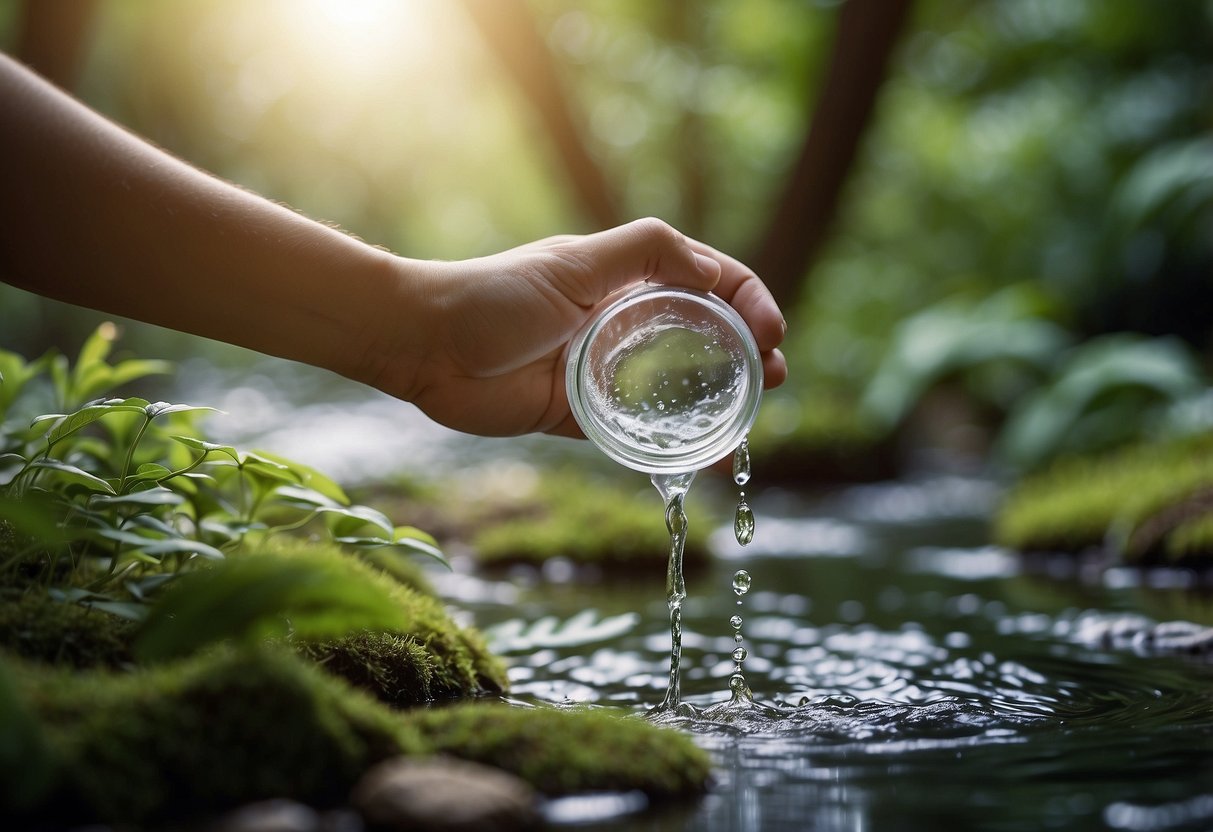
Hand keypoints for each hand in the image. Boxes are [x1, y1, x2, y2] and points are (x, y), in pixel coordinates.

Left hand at [366, 218, 787, 436]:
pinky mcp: (584, 412)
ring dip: (722, 398)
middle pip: (707, 332)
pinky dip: (675, 446)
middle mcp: (624, 320)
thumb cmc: (494, 297)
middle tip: (776, 378)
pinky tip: (705, 462)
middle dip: (751, 351)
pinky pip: (641, 430)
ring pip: (680, 383)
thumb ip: (644, 252)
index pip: (710, 279)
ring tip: (752, 419)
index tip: (772, 333)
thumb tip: (714, 274)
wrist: (427, 347)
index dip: (750, 300)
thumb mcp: (574, 264)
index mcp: (628, 277)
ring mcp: (607, 368)